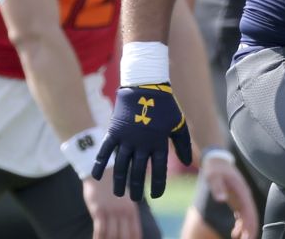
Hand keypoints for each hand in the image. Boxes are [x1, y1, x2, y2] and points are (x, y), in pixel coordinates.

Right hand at [82, 170, 141, 238]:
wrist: (102, 173)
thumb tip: (130, 232)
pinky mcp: (99, 211)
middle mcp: (124, 212)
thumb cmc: (113, 190)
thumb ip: (128, 216)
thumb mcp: (126, 201)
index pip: (135, 233)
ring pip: (112, 236)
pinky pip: (100, 230)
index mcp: (132, 211)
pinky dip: (98, 238)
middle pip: (124, 237)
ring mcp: (111, 212)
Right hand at [93, 83, 192, 199]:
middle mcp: (142, 143)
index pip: (160, 170)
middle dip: (137, 188)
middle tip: (135, 199)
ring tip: (120, 193)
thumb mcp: (178, 123)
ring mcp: (127, 138)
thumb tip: (187, 162)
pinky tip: (97, 177)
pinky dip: (100, 164)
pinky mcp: (114, 131)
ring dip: (120, 181)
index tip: (156, 196)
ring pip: (121, 165)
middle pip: (139, 171)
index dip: (158, 185)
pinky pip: (105, 151)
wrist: (146, 85)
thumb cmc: (165, 106)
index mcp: (159, 142)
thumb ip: (182, 144)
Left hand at [200, 152, 259, 238]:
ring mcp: (242, 198)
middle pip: (251, 216)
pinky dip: (240, 225)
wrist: (216, 160)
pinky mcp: (237, 200)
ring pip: (247, 217)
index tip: (249, 237)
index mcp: (242, 192)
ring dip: (245, 229)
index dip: (251, 225)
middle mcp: (245, 196)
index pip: (250, 212)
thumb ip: (217, 187)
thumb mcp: (213, 176)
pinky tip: (234, 232)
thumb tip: (222, 200)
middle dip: (250, 230)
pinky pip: (242, 215)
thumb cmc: (214, 168)